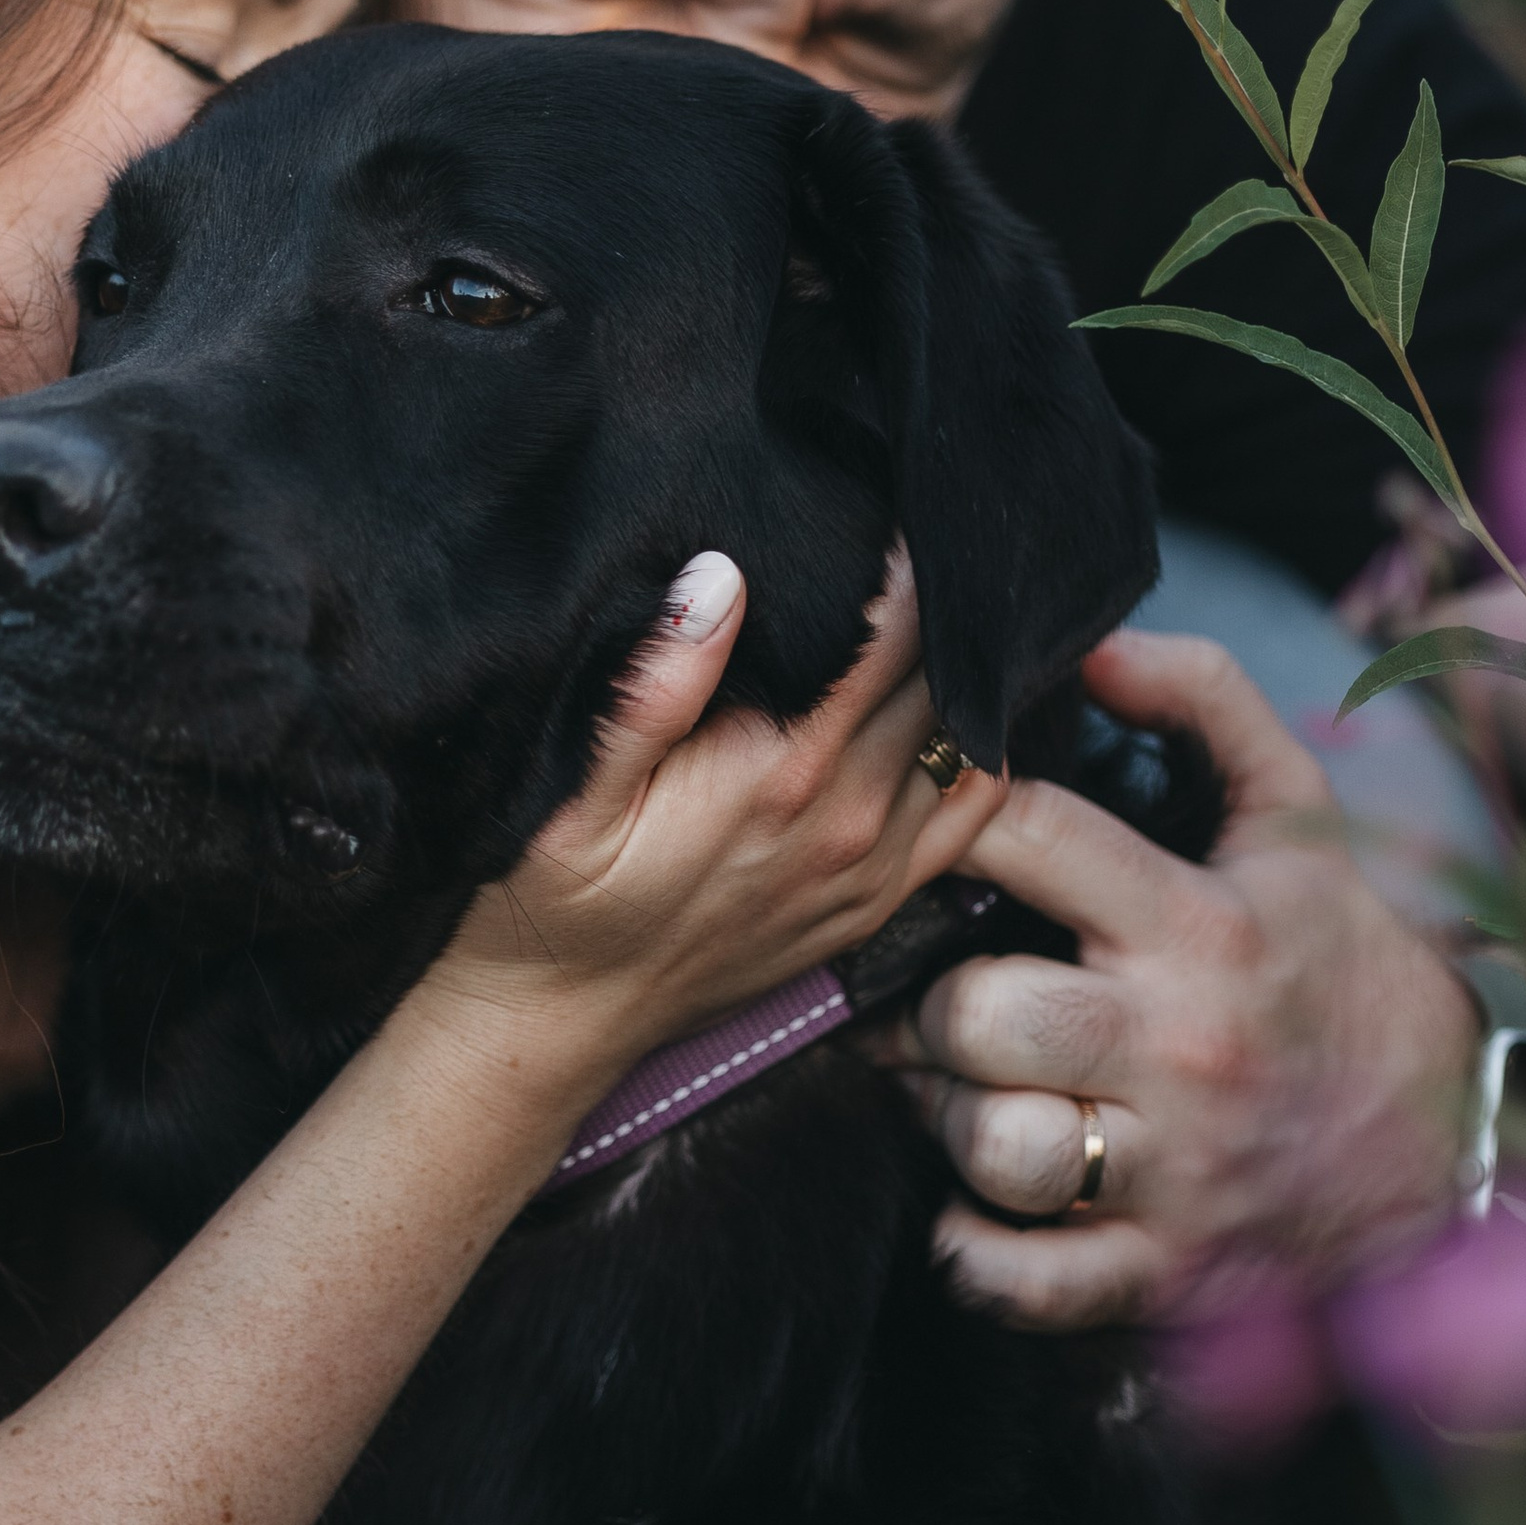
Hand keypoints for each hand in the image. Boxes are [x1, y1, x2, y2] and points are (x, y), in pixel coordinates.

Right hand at [429, 546, 1006, 1084]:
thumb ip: (650, 687)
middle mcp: (848, 819)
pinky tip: (950, 703)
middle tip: (933, 533)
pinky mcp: (875, 902)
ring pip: (967, 736)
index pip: (890, 634)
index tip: (902, 499)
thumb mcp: (565, 791)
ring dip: (963, 670)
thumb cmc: (548, 900)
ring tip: (944, 607)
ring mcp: (872, 867)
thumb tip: (719, 577)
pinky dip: (977, 747)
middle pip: (942, 678)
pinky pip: (973, 810)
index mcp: (780, 771)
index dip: (908, 559)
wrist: (556, 1025)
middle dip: (945, 603)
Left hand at [893, 630, 1479, 1328]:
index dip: (951, 817)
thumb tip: (1090, 643)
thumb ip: (1205, 702)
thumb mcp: (1298, 819)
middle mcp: (1182, 1048)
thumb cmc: (1341, 964)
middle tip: (942, 1002)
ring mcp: (1174, 1169)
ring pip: (990, 1144)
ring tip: (968, 1096)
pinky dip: (976, 1255)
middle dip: (933, 1005)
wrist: (1457, 1140)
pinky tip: (977, 1209)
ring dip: (949, 1123)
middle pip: (979, 1015)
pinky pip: (1025, 1279)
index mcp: (1201, 925)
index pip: (1028, 836)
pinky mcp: (1166, 1269)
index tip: (929, 831)